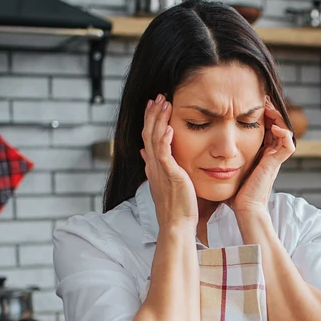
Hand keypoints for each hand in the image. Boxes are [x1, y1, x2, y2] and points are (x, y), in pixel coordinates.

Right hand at [141, 94, 197, 227]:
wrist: (177, 224)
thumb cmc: (176, 207)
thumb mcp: (163, 182)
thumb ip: (155, 166)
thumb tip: (144, 153)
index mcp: (153, 166)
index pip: (148, 137)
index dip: (150, 120)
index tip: (154, 104)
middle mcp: (153, 166)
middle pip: (148, 133)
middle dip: (153, 113)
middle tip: (159, 96)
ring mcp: (159, 170)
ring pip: (154, 139)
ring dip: (159, 120)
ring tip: (165, 103)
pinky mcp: (169, 175)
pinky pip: (164, 154)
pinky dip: (164, 139)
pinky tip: (169, 127)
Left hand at [231, 97, 295, 215]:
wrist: (244, 208)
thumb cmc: (235, 194)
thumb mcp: (227, 169)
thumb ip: (221, 158)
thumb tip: (205, 148)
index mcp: (260, 154)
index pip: (265, 129)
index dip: (260, 115)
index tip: (250, 103)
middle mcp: (269, 154)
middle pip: (277, 126)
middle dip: (271, 111)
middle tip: (262, 99)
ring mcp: (274, 159)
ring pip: (285, 131)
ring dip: (278, 117)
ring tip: (268, 106)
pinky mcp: (276, 163)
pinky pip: (287, 144)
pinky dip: (284, 133)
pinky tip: (272, 125)